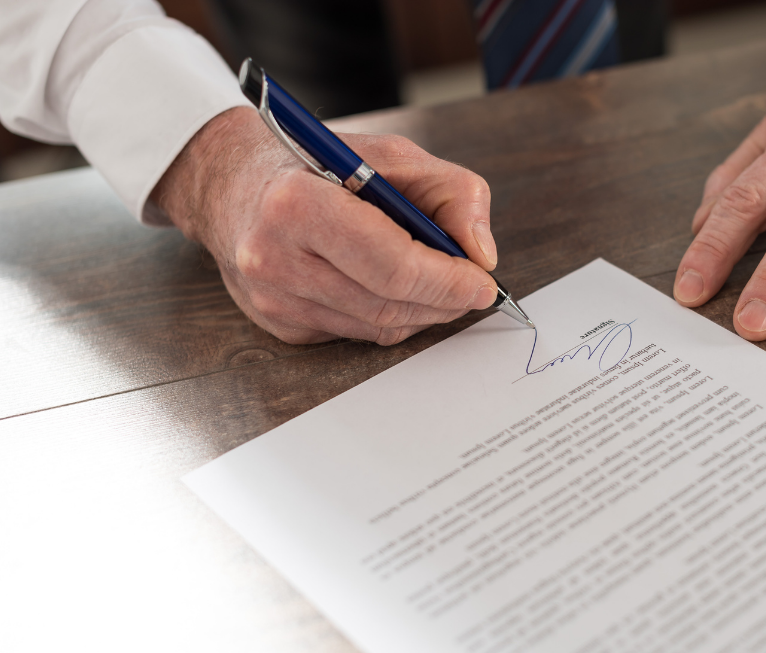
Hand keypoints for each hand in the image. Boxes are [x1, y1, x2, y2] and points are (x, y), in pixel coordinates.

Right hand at [152, 107, 497, 344]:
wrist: (230, 183)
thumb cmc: (315, 164)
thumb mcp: (389, 154)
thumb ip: (452, 193)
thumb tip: (482, 255)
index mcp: (298, 203)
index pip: (392, 264)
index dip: (447, 280)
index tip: (483, 282)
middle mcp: (274, 257)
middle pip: (387, 303)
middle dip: (443, 301)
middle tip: (473, 290)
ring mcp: (272, 298)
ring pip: (376, 327)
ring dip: (422, 313)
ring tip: (440, 288)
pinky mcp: (277, 325)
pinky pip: (355, 334)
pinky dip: (388, 317)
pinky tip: (393, 291)